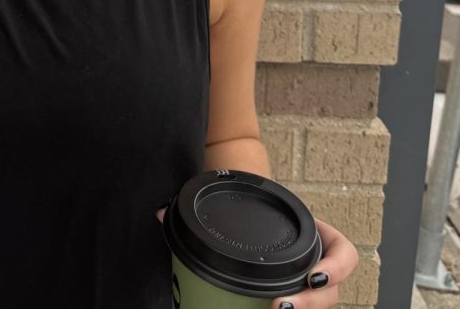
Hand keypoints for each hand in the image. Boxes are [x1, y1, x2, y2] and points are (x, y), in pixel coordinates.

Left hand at [153, 210, 358, 307]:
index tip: (310, 275)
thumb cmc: (248, 214)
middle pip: (332, 293)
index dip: (336, 268)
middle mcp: (318, 266)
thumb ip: (202, 205)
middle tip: (281, 307)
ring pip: (320, 307)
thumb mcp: (239, 205)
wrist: (248, 221)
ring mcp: (308, 288)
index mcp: (316, 237)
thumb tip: (159, 212)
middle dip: (312, 305)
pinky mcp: (294, 300)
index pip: (345, 254)